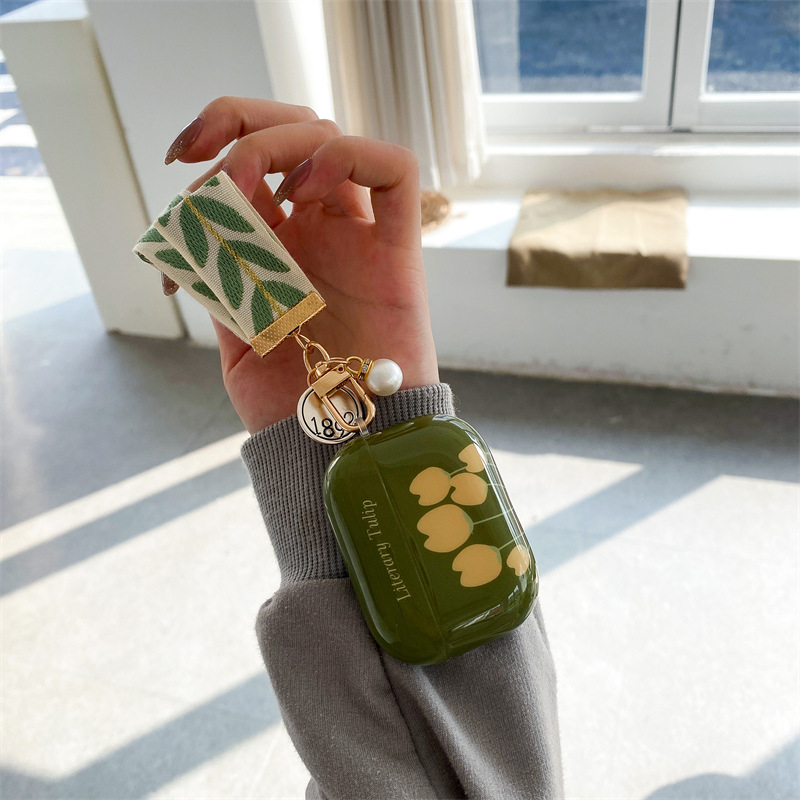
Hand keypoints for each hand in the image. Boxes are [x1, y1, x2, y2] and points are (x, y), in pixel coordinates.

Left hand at [168, 97, 438, 433]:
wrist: (334, 445)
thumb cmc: (287, 402)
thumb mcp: (232, 333)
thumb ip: (215, 277)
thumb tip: (183, 226)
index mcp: (278, 245)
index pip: (252, 162)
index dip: (215, 139)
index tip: (176, 160)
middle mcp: (317, 231)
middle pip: (290, 130)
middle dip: (238, 123)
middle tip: (204, 163)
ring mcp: (357, 238)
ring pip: (331, 137)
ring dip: (275, 144)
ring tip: (246, 188)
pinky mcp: (398, 254)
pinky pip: (395, 173)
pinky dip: (348, 157)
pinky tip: (304, 192)